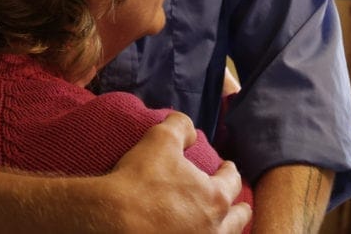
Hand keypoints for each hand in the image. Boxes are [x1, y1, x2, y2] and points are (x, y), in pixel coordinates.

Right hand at [105, 112, 250, 233]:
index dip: (229, 171)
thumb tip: (190, 130)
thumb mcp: (160, 139)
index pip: (231, 182)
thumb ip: (180, 126)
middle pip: (237, 220)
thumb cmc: (138, 180)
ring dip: (224, 230)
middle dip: (239, 210)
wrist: (110, 220)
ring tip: (222, 228)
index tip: (227, 167)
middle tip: (240, 205)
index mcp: (215, 198)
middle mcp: (214, 229)